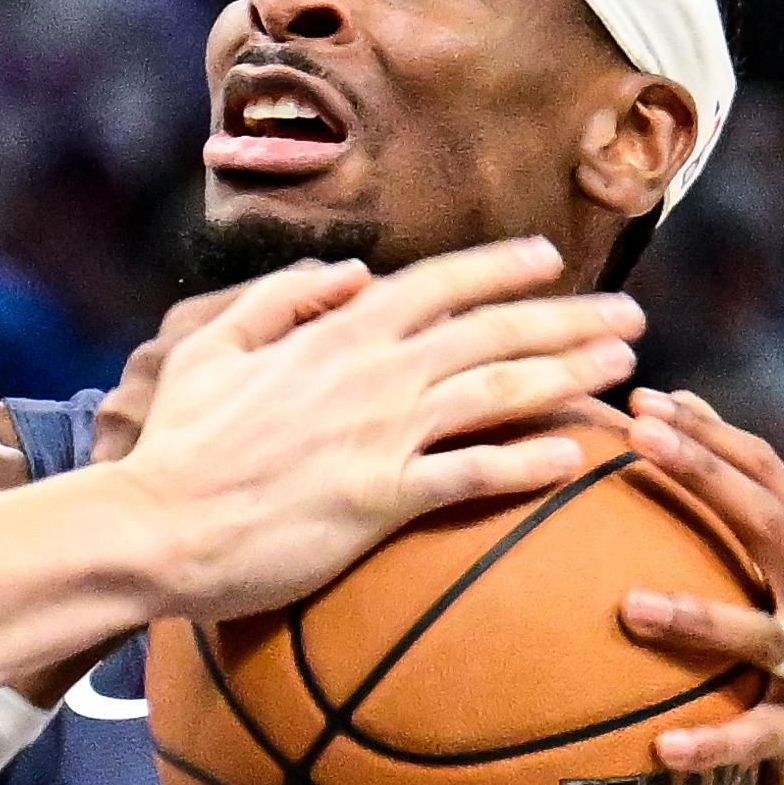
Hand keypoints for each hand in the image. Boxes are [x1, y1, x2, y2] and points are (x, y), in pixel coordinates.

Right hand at [118, 236, 643, 617]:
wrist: (154, 527)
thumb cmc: (175, 444)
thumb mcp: (210, 348)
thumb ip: (281, 299)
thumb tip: (350, 275)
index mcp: (335, 334)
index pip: (438, 283)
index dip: (500, 265)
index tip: (549, 257)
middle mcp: (373, 374)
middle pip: (493, 330)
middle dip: (570, 317)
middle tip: (629, 317)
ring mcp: (383, 435)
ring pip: (500, 390)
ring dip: (571, 374)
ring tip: (624, 370)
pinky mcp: (383, 499)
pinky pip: (474, 474)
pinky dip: (528, 462)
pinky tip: (574, 456)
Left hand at [616, 387, 783, 784]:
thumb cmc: (769, 641)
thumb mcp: (755, 576)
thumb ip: (716, 502)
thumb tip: (653, 403)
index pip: (766, 474)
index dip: (711, 434)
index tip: (643, 401)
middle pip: (772, 527)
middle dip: (707, 478)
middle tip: (640, 444)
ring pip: (765, 638)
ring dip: (698, 618)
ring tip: (628, 606)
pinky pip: (755, 740)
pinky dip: (711, 743)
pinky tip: (660, 746)